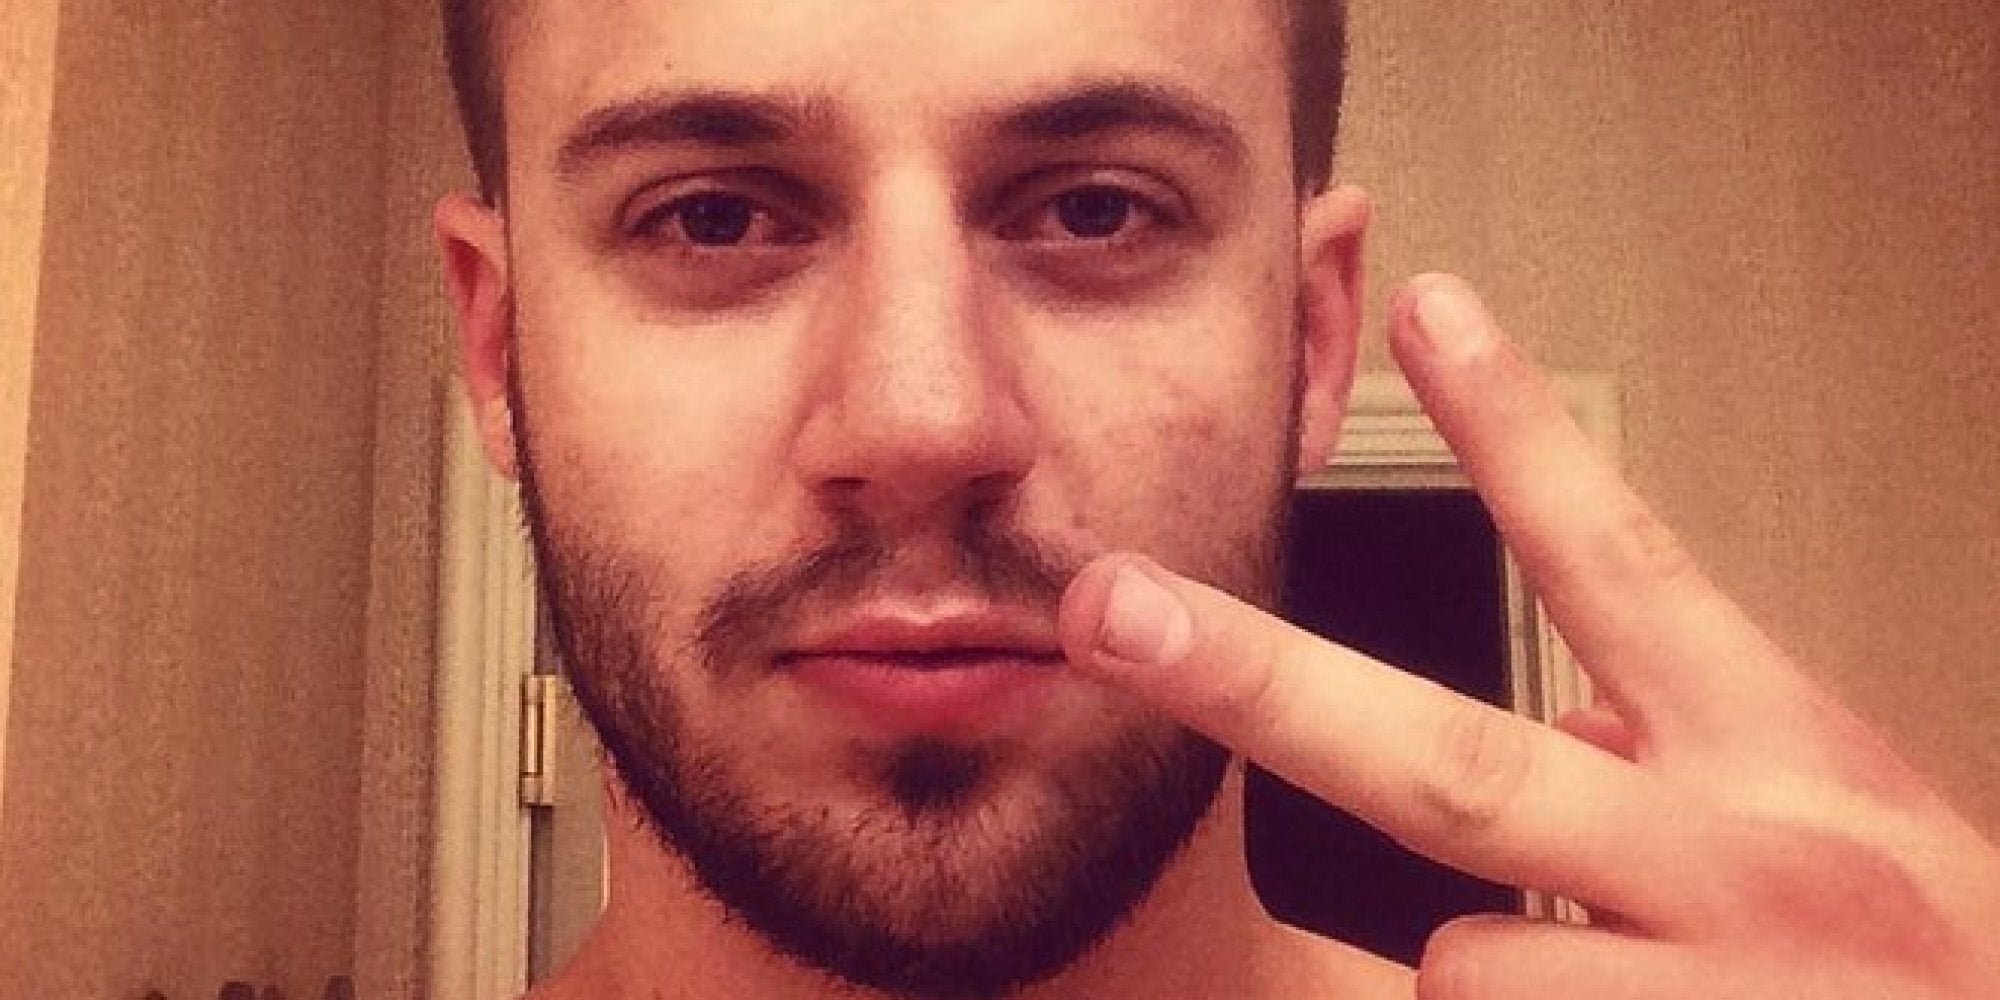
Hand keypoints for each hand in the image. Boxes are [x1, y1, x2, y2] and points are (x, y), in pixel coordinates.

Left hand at [1057, 274, 1999, 997]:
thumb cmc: (1918, 953)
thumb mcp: (1835, 812)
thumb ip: (1682, 740)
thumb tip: (1560, 710)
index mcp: (1777, 752)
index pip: (1625, 560)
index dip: (1517, 433)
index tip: (1428, 310)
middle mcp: (1736, 862)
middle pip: (1453, 763)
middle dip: (1259, 684)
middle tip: (1114, 609)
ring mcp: (1703, 992)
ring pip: (1466, 958)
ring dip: (1496, 962)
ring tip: (1611, 972)